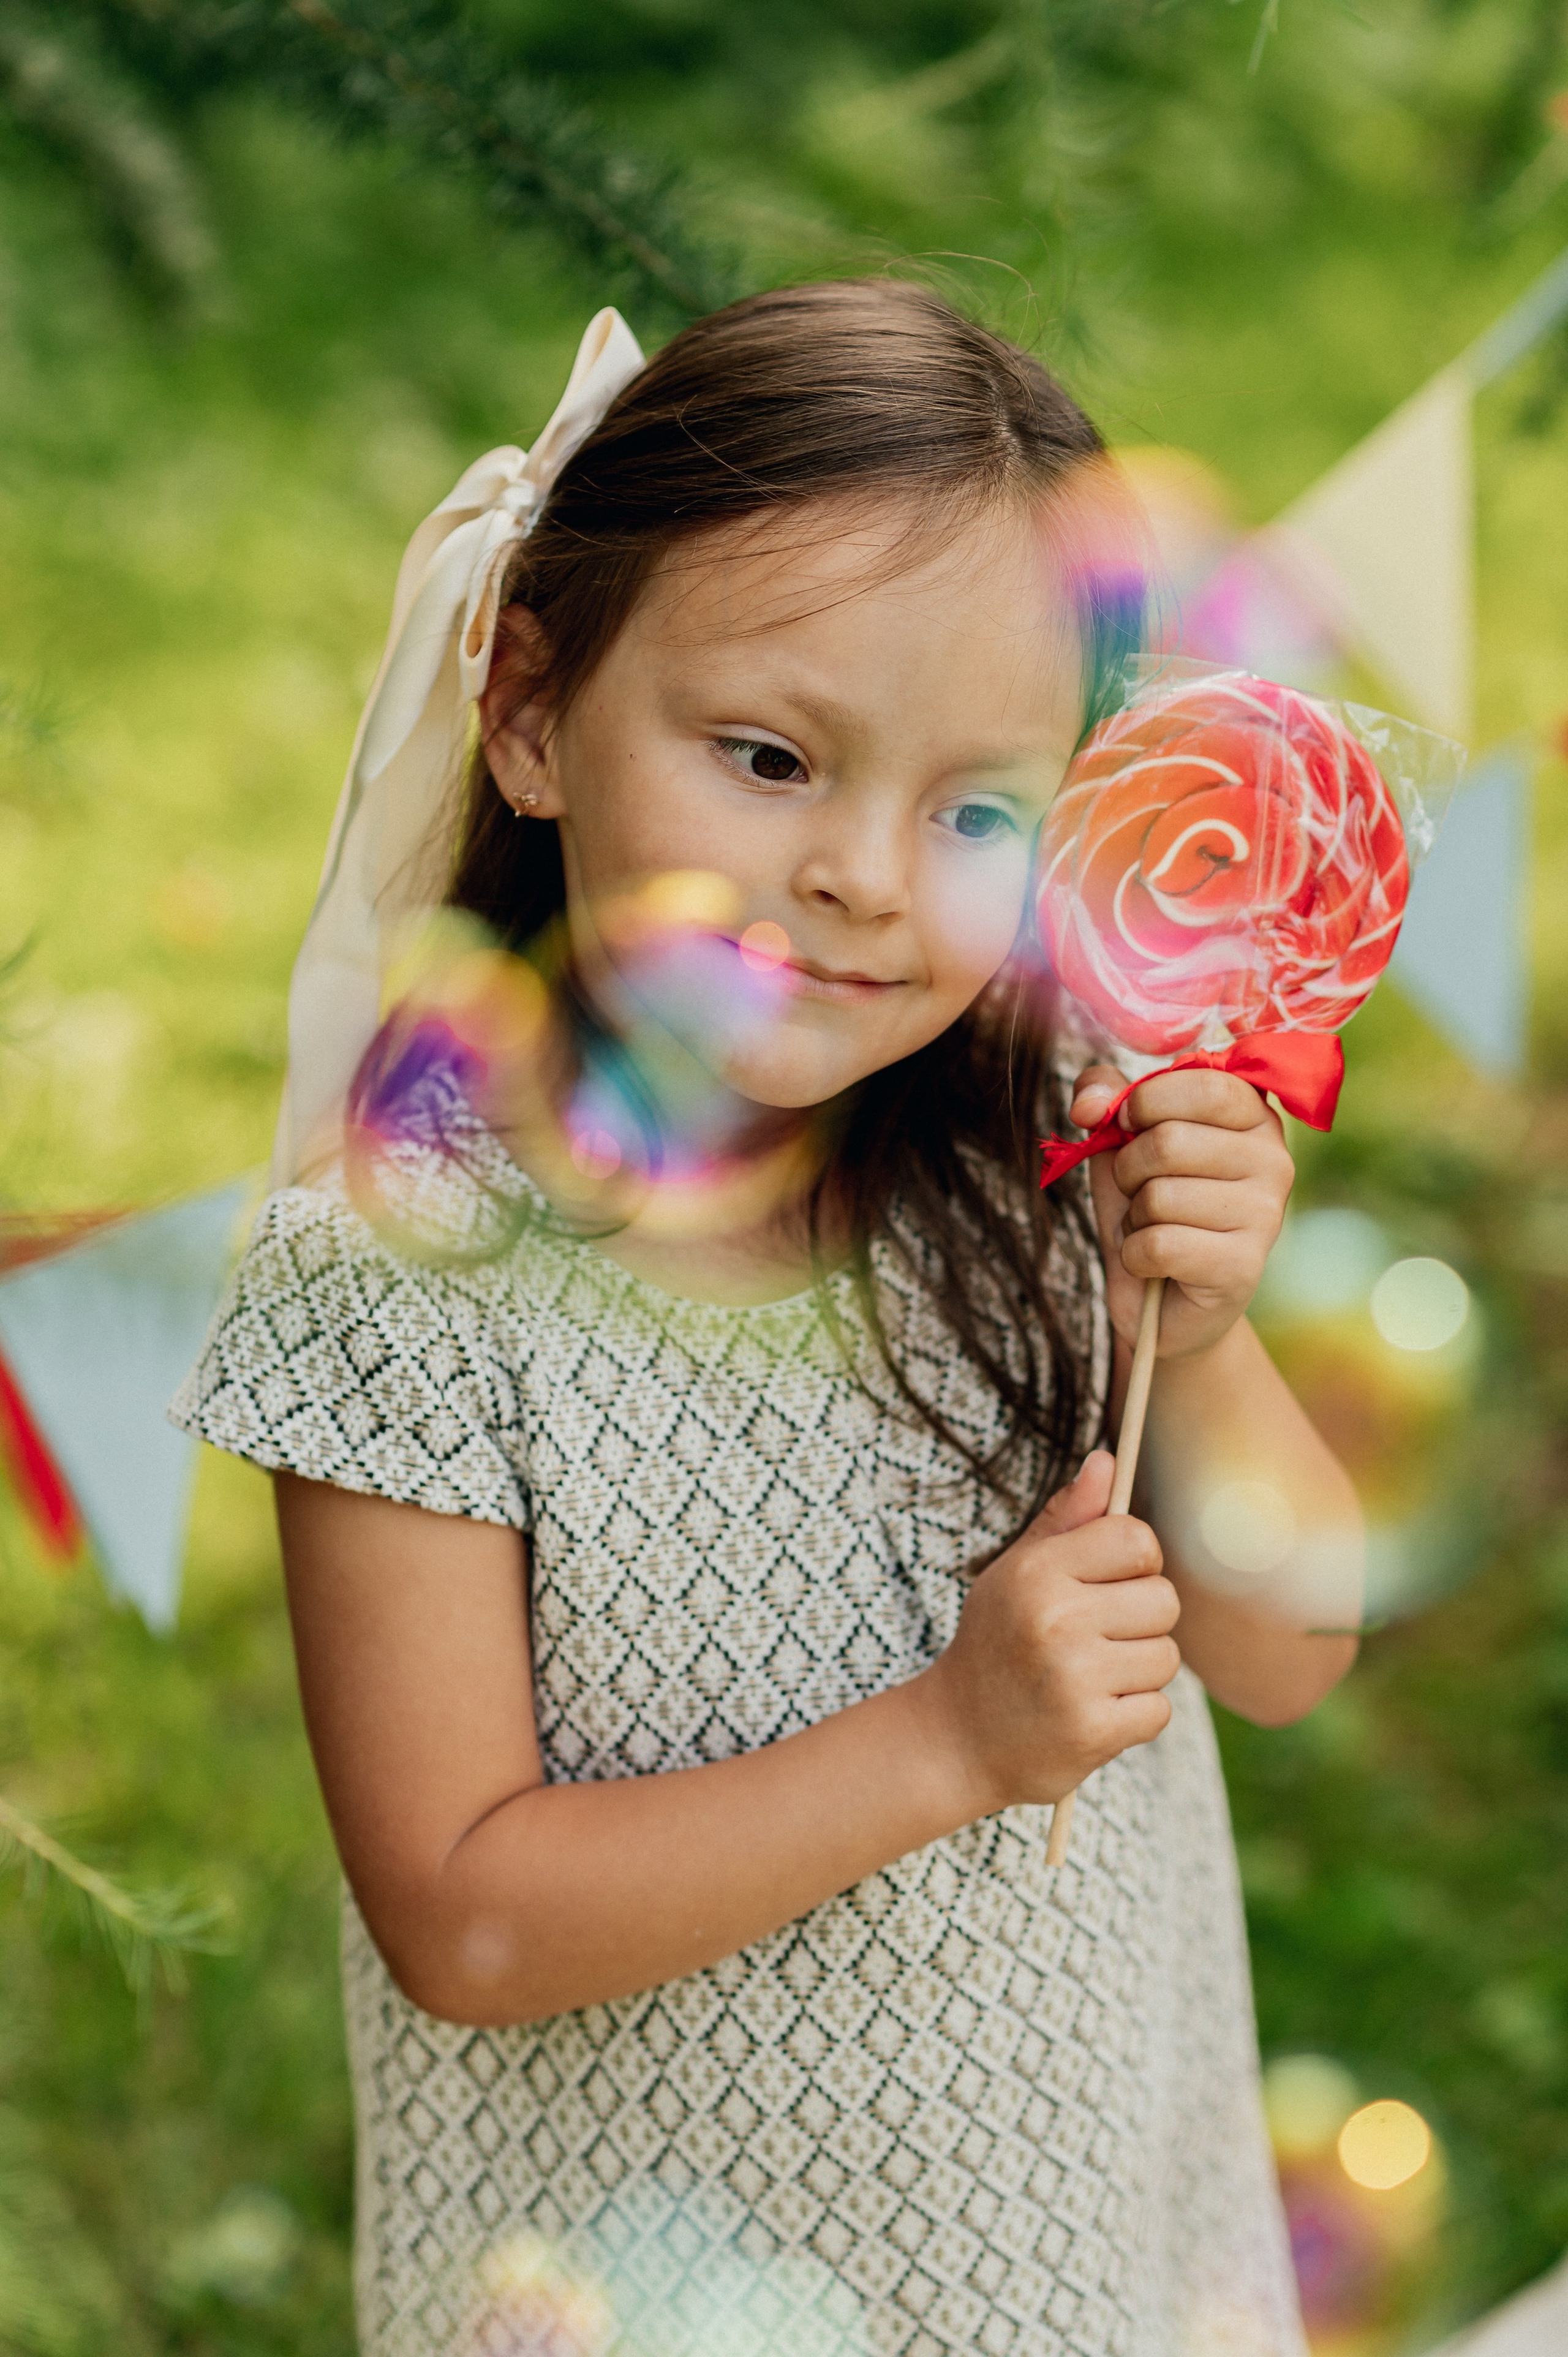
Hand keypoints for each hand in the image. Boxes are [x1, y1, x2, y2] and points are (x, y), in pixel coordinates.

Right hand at [924, 1450, 1180, 1811]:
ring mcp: (1074, 1677)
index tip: (1109, 1585)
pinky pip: (1159, 1710)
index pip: (1137, 1540)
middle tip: (1094, 1640)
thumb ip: (1066, 1519)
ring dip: (1138, 1671)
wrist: (956, 1739)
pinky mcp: (1092, 1731)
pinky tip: (1091, 1713)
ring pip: (1166, 1657)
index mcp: (1038, 1571)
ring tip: (1089, 1679)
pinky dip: (1134, 1716)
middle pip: (1164, 1600)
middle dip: (1141, 1621)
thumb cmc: (996, 1643)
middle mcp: (1055, 1618)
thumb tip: (1108, 1460)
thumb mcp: (1016, 1573)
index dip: (1136, 1563)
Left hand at [1072, 1063, 1293, 1360]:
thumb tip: (1089, 1106)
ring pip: (1160, 1196)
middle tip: (1141, 1191)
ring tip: (1155, 1228)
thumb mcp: (1121, 1139)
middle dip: (1130, 1170)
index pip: (1206, 1084)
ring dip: (1135, 1217)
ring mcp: (1265, 1215)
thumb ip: (1104, 1094)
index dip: (1148, 1101)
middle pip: (1170, 1141)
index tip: (1132, 1123)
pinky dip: (1135, 1255)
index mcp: (1253, 1116)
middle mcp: (1273, 1160)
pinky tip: (1155, 1263)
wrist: (1163, 1300)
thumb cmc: (1149, 1207)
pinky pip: (1159, 1245)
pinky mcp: (1243, 1268)